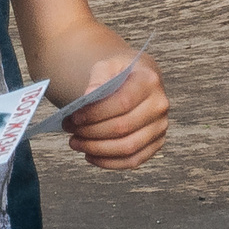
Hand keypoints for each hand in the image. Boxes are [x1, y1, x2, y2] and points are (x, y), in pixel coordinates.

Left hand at [56, 52, 169, 170]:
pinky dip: (109, 162)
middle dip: (91, 132)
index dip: (96, 114)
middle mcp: (159, 105)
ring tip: (76, 143)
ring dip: (97, 149)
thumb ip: (97, 79)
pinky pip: (133, 160)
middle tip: (69, 129)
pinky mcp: (156, 144)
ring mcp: (160, 127)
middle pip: (123, 127)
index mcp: (149, 81)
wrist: (137, 79)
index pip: (122, 102)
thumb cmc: (118, 73)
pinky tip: (90, 155)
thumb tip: (87, 97)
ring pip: (128, 147)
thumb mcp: (107, 65)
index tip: (73, 117)